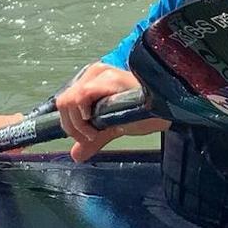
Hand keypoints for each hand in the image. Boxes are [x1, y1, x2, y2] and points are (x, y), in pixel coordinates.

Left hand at [56, 63, 170, 161]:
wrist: (164, 112)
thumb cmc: (143, 112)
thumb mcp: (111, 127)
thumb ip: (92, 139)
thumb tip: (76, 155)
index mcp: (92, 80)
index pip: (64, 101)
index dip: (68, 124)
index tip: (84, 138)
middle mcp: (95, 73)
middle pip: (63, 101)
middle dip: (72, 127)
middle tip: (90, 138)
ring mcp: (102, 74)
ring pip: (69, 100)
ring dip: (78, 124)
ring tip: (96, 133)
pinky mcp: (110, 78)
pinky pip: (82, 96)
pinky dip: (84, 117)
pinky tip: (99, 125)